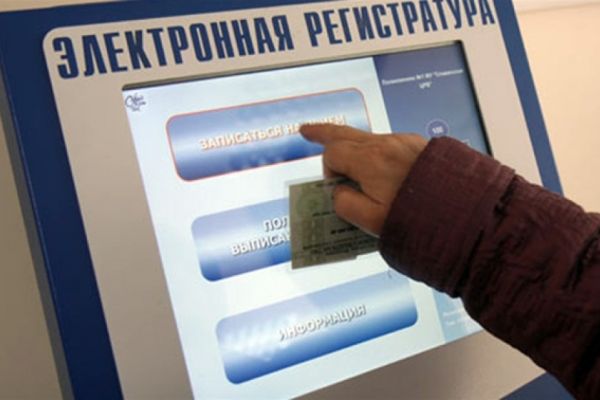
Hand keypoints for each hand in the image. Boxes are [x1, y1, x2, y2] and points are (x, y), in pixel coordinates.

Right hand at [300, 124, 426, 236]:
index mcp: (369, 160)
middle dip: (324, 133)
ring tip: (344, 153)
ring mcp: (405, 142)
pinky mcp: (420, 147)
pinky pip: (389, 145)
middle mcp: (386, 145)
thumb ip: (346, 205)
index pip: (333, 152)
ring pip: (369, 139)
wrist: (467, 212)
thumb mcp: (372, 221)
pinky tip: (381, 170)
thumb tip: (339, 193)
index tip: (336, 188)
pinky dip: (376, 152)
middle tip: (307, 131)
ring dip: (353, 145)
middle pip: (346, 132)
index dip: (328, 170)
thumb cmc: (420, 218)